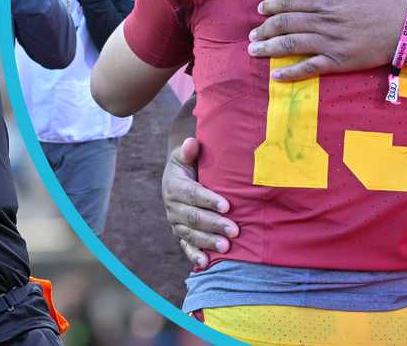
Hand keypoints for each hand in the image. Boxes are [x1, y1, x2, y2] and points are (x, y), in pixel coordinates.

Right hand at [162, 137, 236, 267]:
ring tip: (226, 247)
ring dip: (208, 241)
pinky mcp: (181, 234)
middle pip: (193, 217)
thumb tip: (191, 143)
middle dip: (214, 224)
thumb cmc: (189, 164)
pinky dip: (195, 255)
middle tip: (235, 230)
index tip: (227, 205)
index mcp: (174, 186)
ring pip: (191, 234)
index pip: (192, 194)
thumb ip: (189, 151)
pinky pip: (186, 246)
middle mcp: (172, 206)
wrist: (178, 178)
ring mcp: (176, 222)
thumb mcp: (185, 155)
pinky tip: (206, 263)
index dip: (208, 200)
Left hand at [248, 0, 406, 80]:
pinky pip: (309, 67)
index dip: (272, 5)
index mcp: (327, 1)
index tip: (261, 10)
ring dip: (269, 48)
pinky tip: (275, 75)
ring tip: (253, 50)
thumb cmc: (384, 0)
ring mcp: (330, 43)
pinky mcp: (338, 61)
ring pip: (292, 45)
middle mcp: (324, 22)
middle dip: (265, 29)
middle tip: (252, 34)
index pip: (291, 2)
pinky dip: (291, 72)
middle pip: (286, 24)